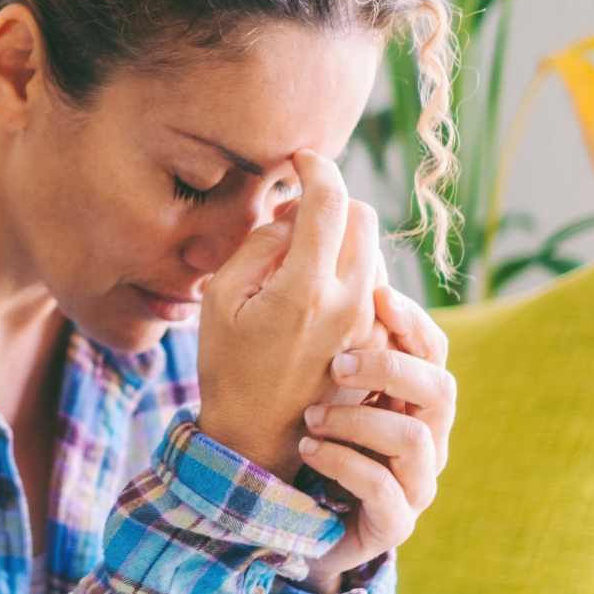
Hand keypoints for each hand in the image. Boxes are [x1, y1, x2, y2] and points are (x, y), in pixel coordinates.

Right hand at [196, 149, 382, 480]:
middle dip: (331, 200)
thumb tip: (295, 216)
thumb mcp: (220, 299)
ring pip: (369, 246)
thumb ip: (261, 244)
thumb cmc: (227, 365)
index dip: (317, 167)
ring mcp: (367, 321)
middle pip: (362, 215)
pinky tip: (311, 290)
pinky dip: (344, 268)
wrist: (256, 435)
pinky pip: (369, 279)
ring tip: (295, 260)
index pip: (330, 200)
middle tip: (292, 214)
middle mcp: (348, 301)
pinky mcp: (373, 335)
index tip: (300, 159)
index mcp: (305, 289)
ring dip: (337, 236)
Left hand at [296, 283, 455, 590]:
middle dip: (390, 369)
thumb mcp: (322, 392)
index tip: (377, 295)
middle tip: (338, 364)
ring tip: (310, 419)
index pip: (434, 351)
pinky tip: (308, 448)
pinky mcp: (394, 523)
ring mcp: (416, 483)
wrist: (298, 525)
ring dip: (356, 421)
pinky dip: (341, 463)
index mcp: (414, 401)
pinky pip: (383, 489)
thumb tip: (335, 277)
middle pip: (440, 390)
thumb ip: (336, 347)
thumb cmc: (314, 445)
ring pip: (413, 441)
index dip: (412, 321)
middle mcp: (428, 439)